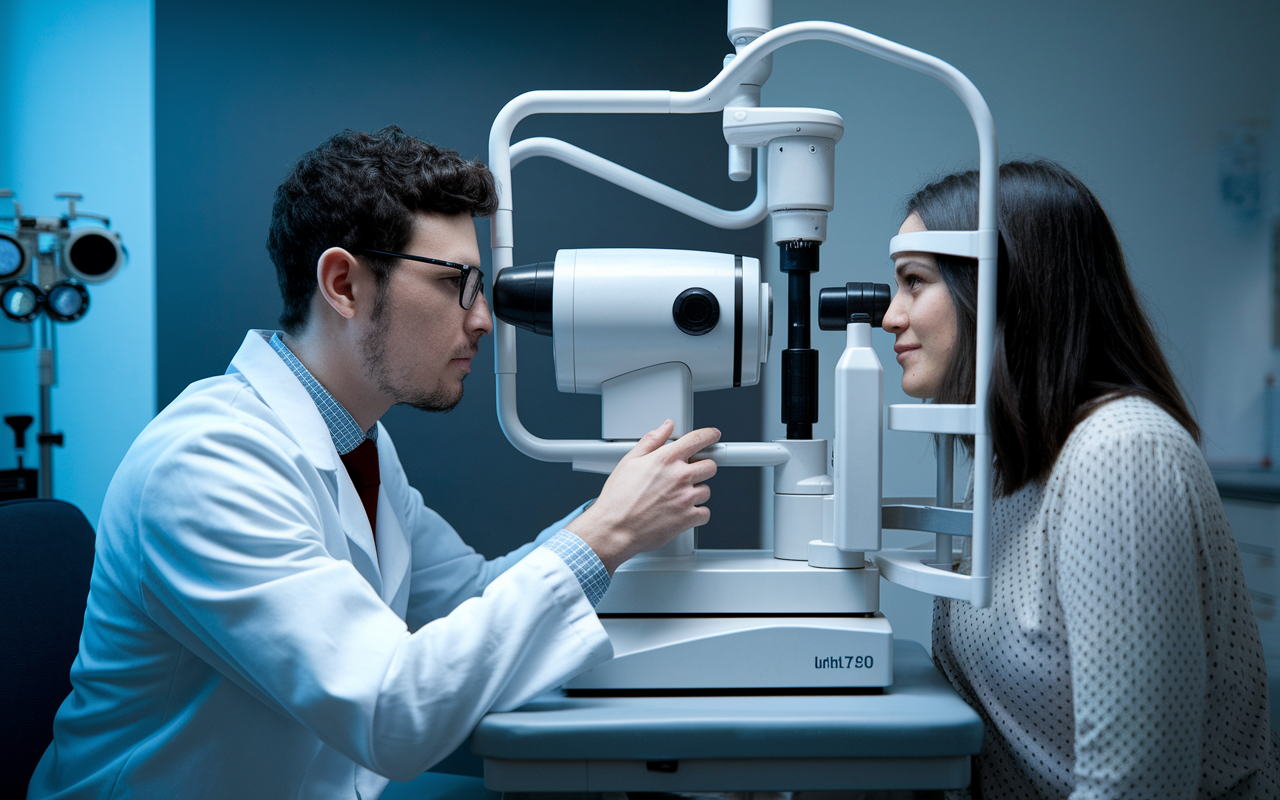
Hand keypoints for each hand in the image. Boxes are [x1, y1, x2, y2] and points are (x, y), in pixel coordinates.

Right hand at [566, 420, 720, 574]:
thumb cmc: (618, 498)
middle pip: (710, 466)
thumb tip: (666, 426)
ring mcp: (686, 498)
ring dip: (696, 493)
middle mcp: (680, 476)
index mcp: (666, 459)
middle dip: (701, 468)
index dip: (710, 435)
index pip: (698, 439)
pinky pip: (705, 513)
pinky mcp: (688, 519)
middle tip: (687, 475)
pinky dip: (696, 514)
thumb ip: (652, 440)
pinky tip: (681, 512)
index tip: (713, 435)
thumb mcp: (630, 461)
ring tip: (676, 497)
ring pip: (707, 491)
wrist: (614, 528)